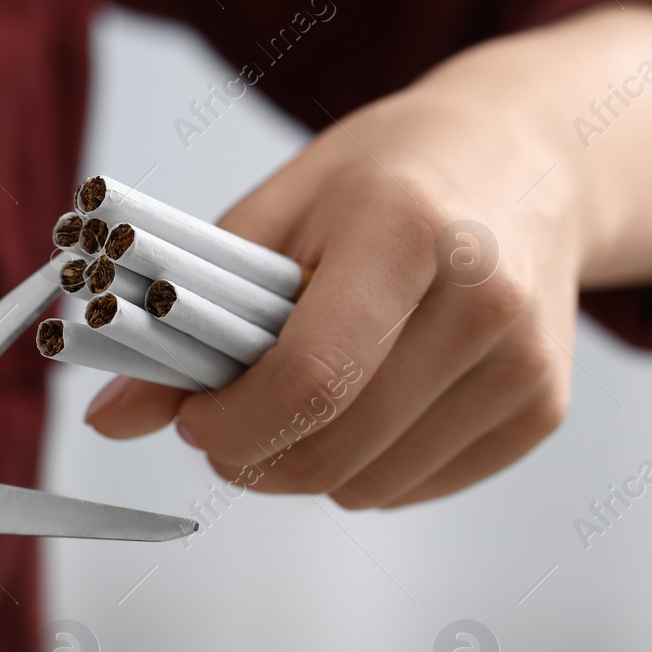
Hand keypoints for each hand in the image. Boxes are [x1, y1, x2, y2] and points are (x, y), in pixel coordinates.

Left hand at [85, 5, 651, 506]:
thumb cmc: (382, 182)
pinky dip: (361, 468)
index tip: (192, 418)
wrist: (523, 163)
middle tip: (222, 424)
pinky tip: (358, 406)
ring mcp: (524, 361)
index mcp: (407, 230)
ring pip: (369, 486)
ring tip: (293, 401)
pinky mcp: (542, 408)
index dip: (229, 422)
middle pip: (336, 448)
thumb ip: (187, 319)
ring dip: (301, 467)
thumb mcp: (271, 219)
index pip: (308, 377)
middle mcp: (484, 300)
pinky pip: (414, 488)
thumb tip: (109, 419)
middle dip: (251, 457)